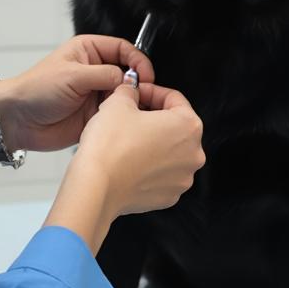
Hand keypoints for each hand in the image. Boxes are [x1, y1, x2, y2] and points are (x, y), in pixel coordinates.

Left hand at [0, 35, 154, 152]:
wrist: (17, 121)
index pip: (123, 49)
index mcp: (89, 51)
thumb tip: (129, 78)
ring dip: (129, 101)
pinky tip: (122, 120)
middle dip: (136, 83)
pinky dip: (122, 117)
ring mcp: (96, 93)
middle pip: (128, 72)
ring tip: (131, 109)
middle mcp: (95, 71)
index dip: (137, 60)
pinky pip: (117, 114)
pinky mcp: (96, 115)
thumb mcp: (72, 76)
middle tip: (139, 94)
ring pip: (125, 95)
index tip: (145, 75)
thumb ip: (104, 74)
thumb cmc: (36, 90)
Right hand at [45, 80, 205, 252]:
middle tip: (130, 114)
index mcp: (189, 126)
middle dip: (153, 117)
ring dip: (152, 142)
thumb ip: (130, 91)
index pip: (174, 98)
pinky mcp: (168, 196)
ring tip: (127, 139)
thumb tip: (131, 91)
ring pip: (169, 151)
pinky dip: (149, 165)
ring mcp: (182, 178)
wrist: (95, 187)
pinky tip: (129, 160)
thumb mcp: (118, 102)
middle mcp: (193, 154)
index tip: (137, 93)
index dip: (151, 91)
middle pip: (174, 126)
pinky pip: (161, 173)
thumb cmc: (110, 147)